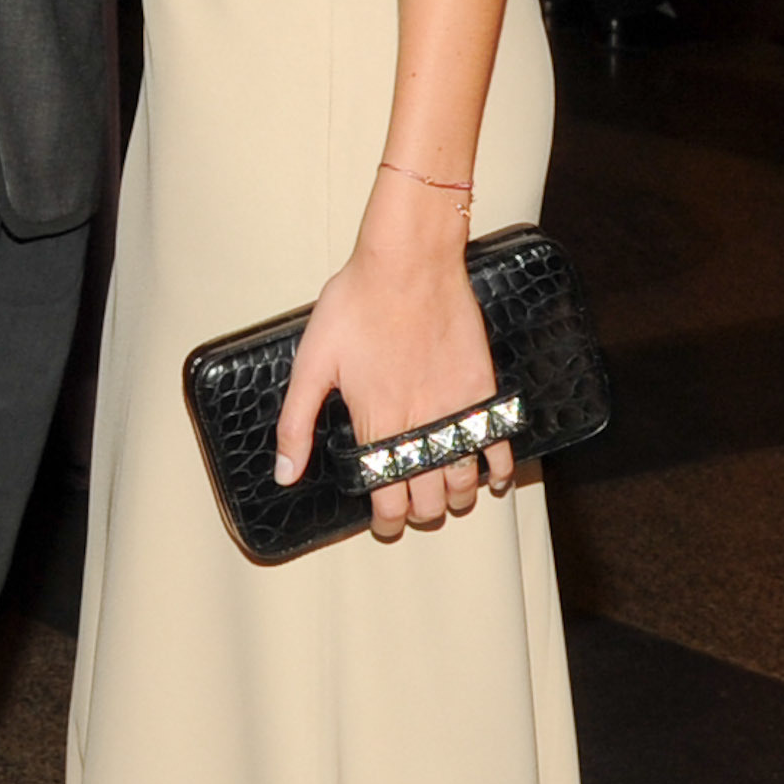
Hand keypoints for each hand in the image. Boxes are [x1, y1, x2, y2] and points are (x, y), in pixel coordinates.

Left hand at [272, 189, 507, 541]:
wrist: (409, 261)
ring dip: (454, 497)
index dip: (386, 522)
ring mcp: (457, 409)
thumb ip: (296, 423)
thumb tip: (285, 473)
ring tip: (442, 493)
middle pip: (429, 500)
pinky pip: (499, 444)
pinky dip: (498, 469)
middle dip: (418, 512)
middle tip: (409, 505)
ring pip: (464, 481)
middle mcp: (420, 426)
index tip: (384, 522)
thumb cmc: (357, 303)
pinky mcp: (483, 389)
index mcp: (377, 424)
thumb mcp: (311, 363)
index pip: (388, 502)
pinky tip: (491, 475)